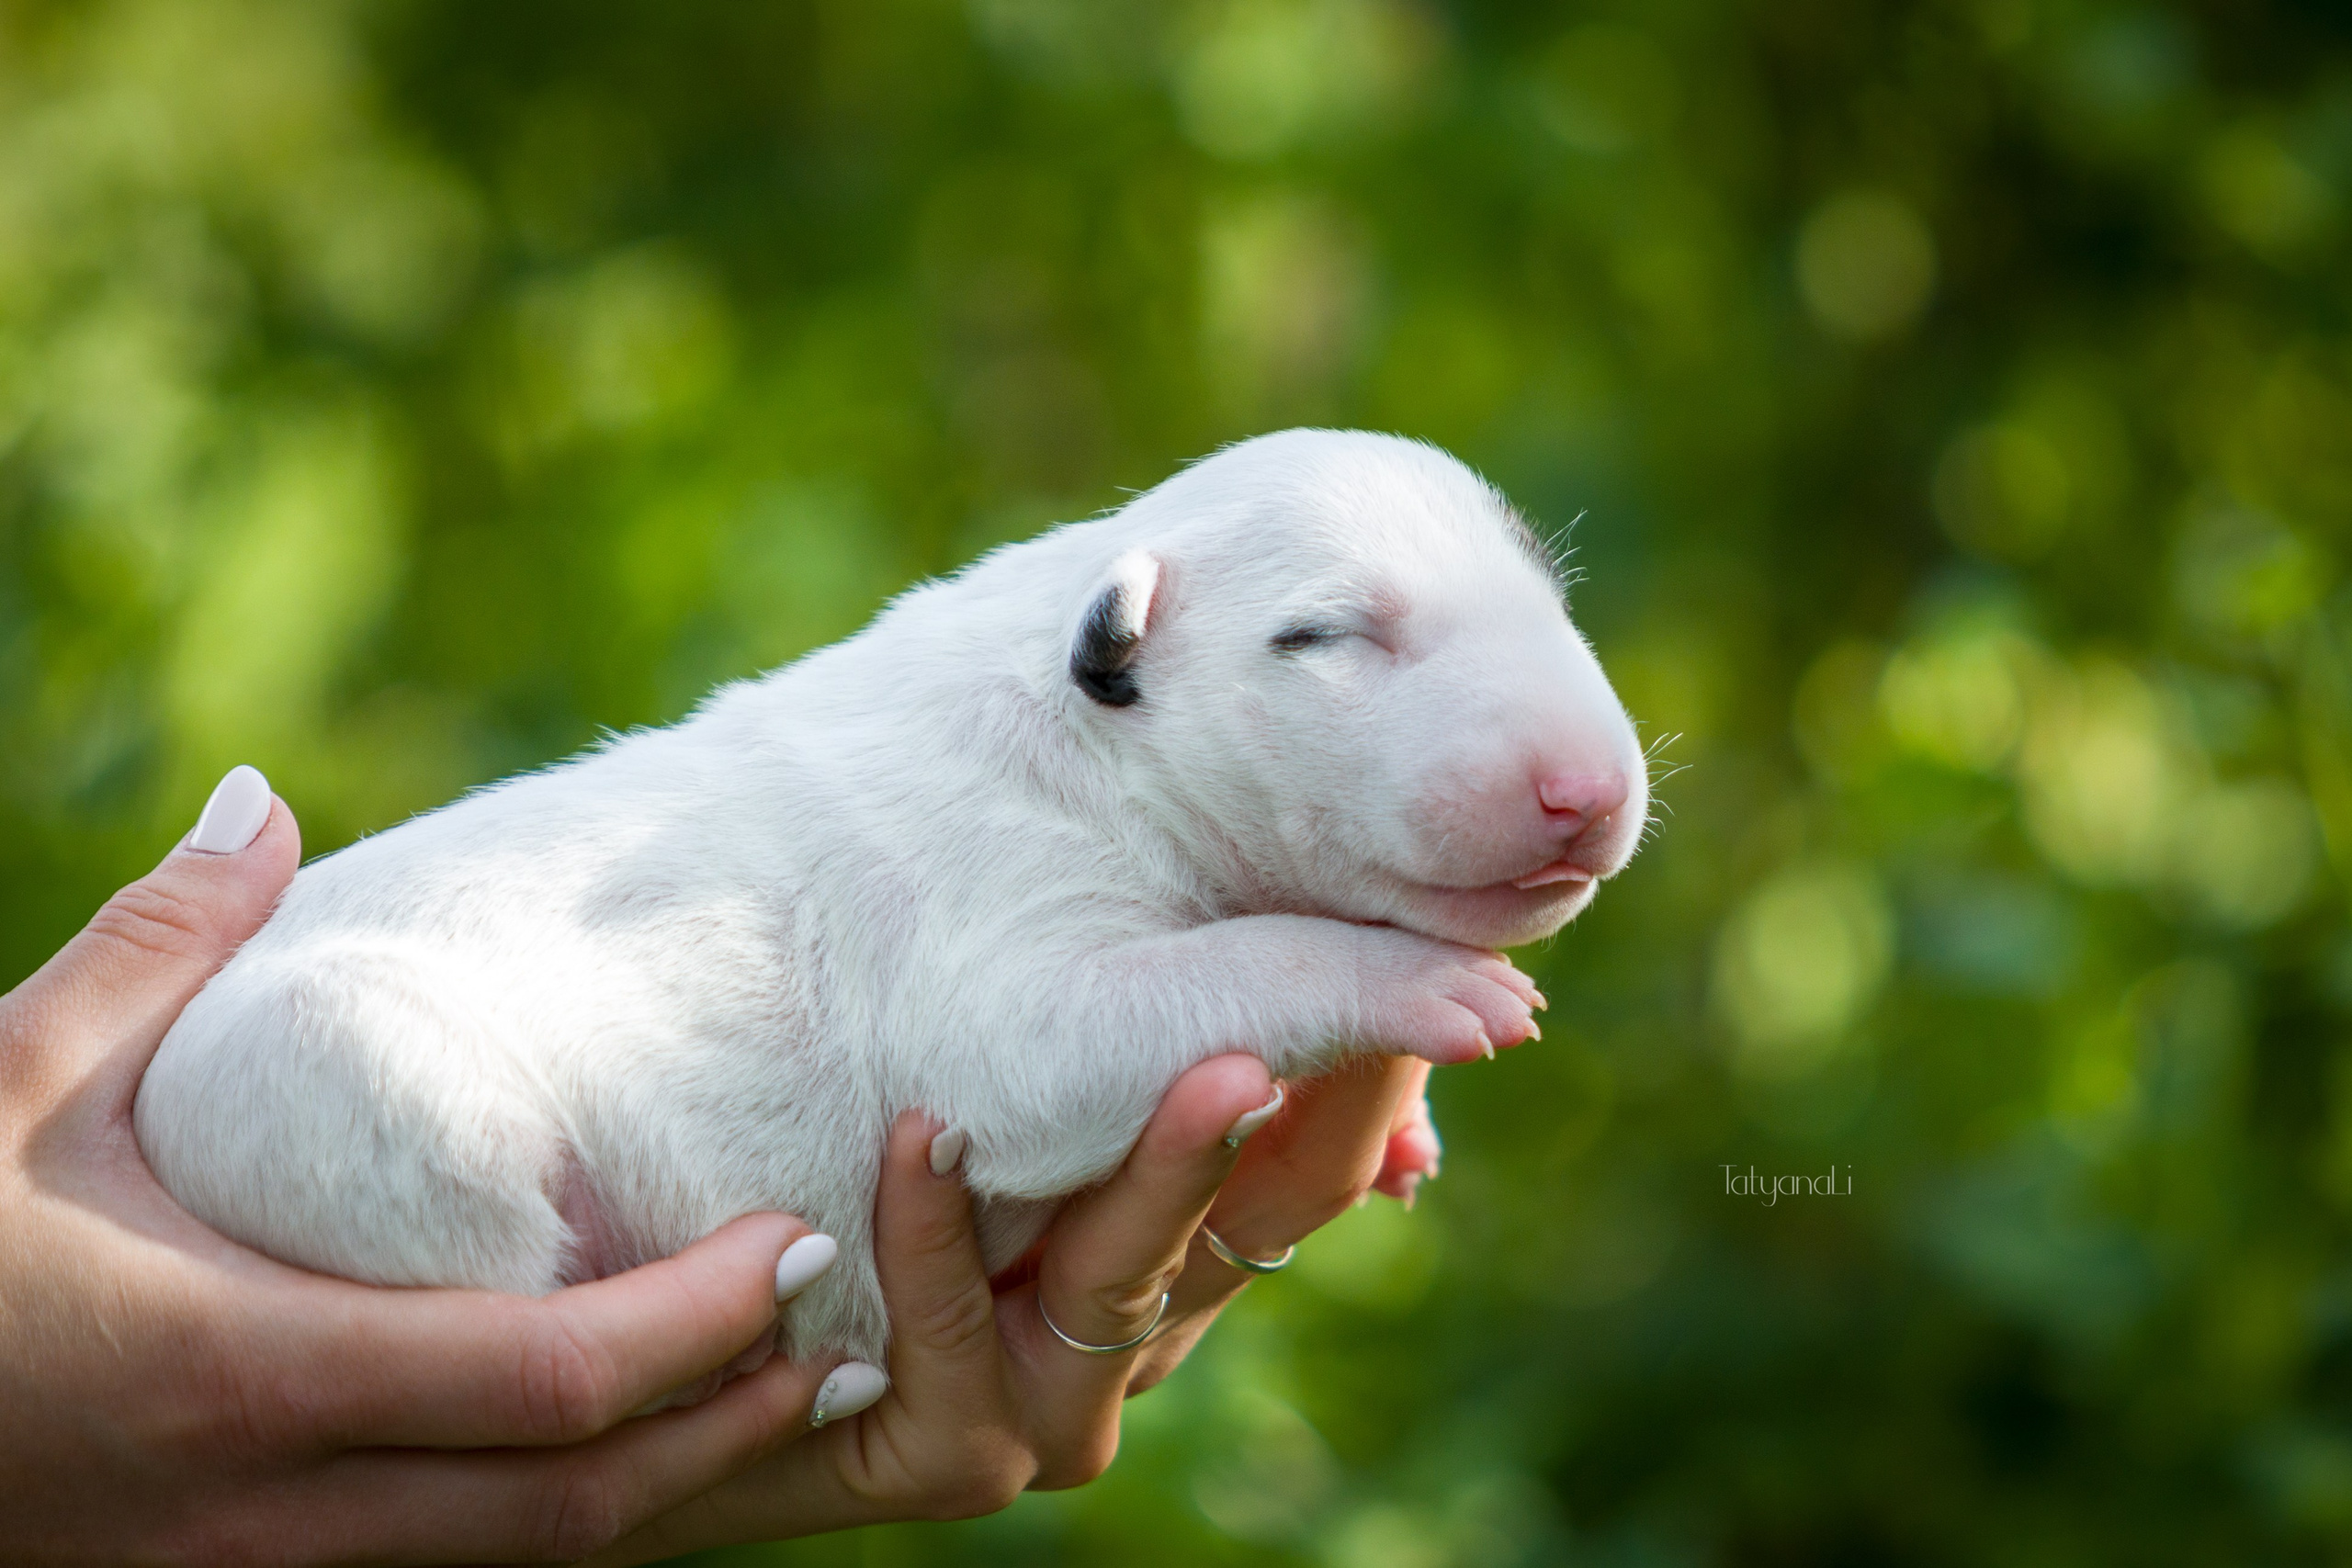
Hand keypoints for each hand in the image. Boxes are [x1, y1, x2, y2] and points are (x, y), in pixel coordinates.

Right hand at [0, 769, 835, 1565]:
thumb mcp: (5, 1090)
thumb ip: (156, 950)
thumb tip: (258, 802)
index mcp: (248, 1369)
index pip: (542, 1385)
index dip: (694, 1327)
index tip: (791, 1240)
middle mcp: (279, 1504)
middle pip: (573, 1502)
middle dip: (727, 1417)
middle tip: (844, 1318)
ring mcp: (269, 1563)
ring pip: (526, 1551)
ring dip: (671, 1476)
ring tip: (783, 1376)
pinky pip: (457, 1551)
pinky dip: (567, 1494)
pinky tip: (627, 1424)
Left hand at [590, 1052, 1437, 1558]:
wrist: (663, 1350)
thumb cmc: (838, 1166)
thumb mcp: (1015, 1111)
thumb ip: (1153, 1073)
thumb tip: (1395, 1134)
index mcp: (1174, 1253)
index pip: (1315, 1168)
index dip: (1375, 1086)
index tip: (1457, 994)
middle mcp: (1129, 1336)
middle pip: (1251, 1221)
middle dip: (1314, 1109)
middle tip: (1377, 1012)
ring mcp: (1040, 1408)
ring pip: (1128, 1287)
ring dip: (1170, 1171)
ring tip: (1221, 1065)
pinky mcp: (935, 1454)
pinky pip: (951, 1348)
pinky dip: (936, 1241)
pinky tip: (925, 1138)